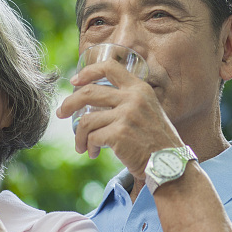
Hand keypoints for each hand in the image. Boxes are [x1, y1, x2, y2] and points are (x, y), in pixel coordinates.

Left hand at [57, 58, 182, 178]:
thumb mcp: (148, 110)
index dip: (88, 72)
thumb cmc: (156, 141)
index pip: (110, 67)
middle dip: (69, 103)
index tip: (75, 81)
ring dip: (79, 135)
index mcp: (139, 88)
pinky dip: (89, 147)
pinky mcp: (119, 134)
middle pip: (89, 92)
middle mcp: (133, 98)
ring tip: (81, 146)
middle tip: (61, 113)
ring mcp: (126, 115)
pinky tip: (94, 153)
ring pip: (86, 120)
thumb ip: (127, 101)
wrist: (170, 164)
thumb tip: (93, 101)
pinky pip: (92, 137)